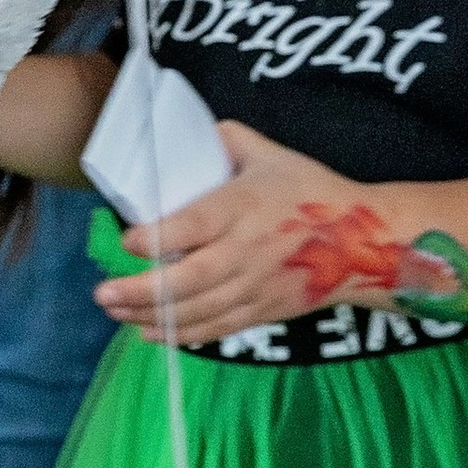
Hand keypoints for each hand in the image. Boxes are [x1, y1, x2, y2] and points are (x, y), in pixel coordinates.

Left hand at [95, 124, 439, 347]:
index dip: (159, 236)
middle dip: (142, 291)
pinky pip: (217, 328)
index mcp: (244, 207)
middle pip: (190, 279)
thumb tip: (191, 132)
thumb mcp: (272, 154)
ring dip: (151, 316)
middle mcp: (247, 251)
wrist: (365, 242)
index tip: (128, 240)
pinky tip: (148, 333)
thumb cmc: (312, 192)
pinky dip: (182, 335)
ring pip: (198, 310)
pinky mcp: (263, 311)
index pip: (196, 225)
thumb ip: (229, 140)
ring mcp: (255, 286)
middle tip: (102, 293)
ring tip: (113, 311)